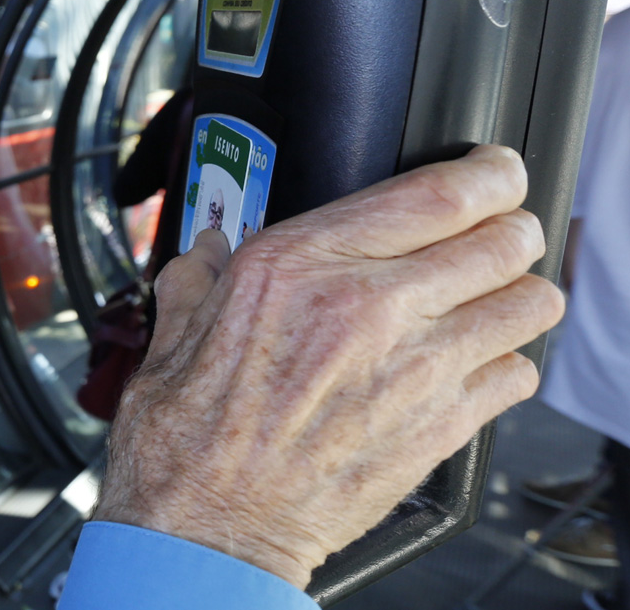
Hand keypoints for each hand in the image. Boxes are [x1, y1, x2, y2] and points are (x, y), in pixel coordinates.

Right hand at [94, 145, 561, 587]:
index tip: (492, 171)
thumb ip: (197, 278)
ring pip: (529, 302)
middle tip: (495, 232)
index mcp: (297, 266)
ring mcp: (414, 369)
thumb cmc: (185, 440)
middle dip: (510, 226)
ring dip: (516, 293)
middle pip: (502, 238)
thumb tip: (205, 250)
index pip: (437, 194)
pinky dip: (506, 363)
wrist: (208, 530)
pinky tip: (471, 365)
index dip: (487, 173)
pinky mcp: (440, 428)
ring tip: (490, 297)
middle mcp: (366, 306)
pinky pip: (518, 373)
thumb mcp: (173, 335)